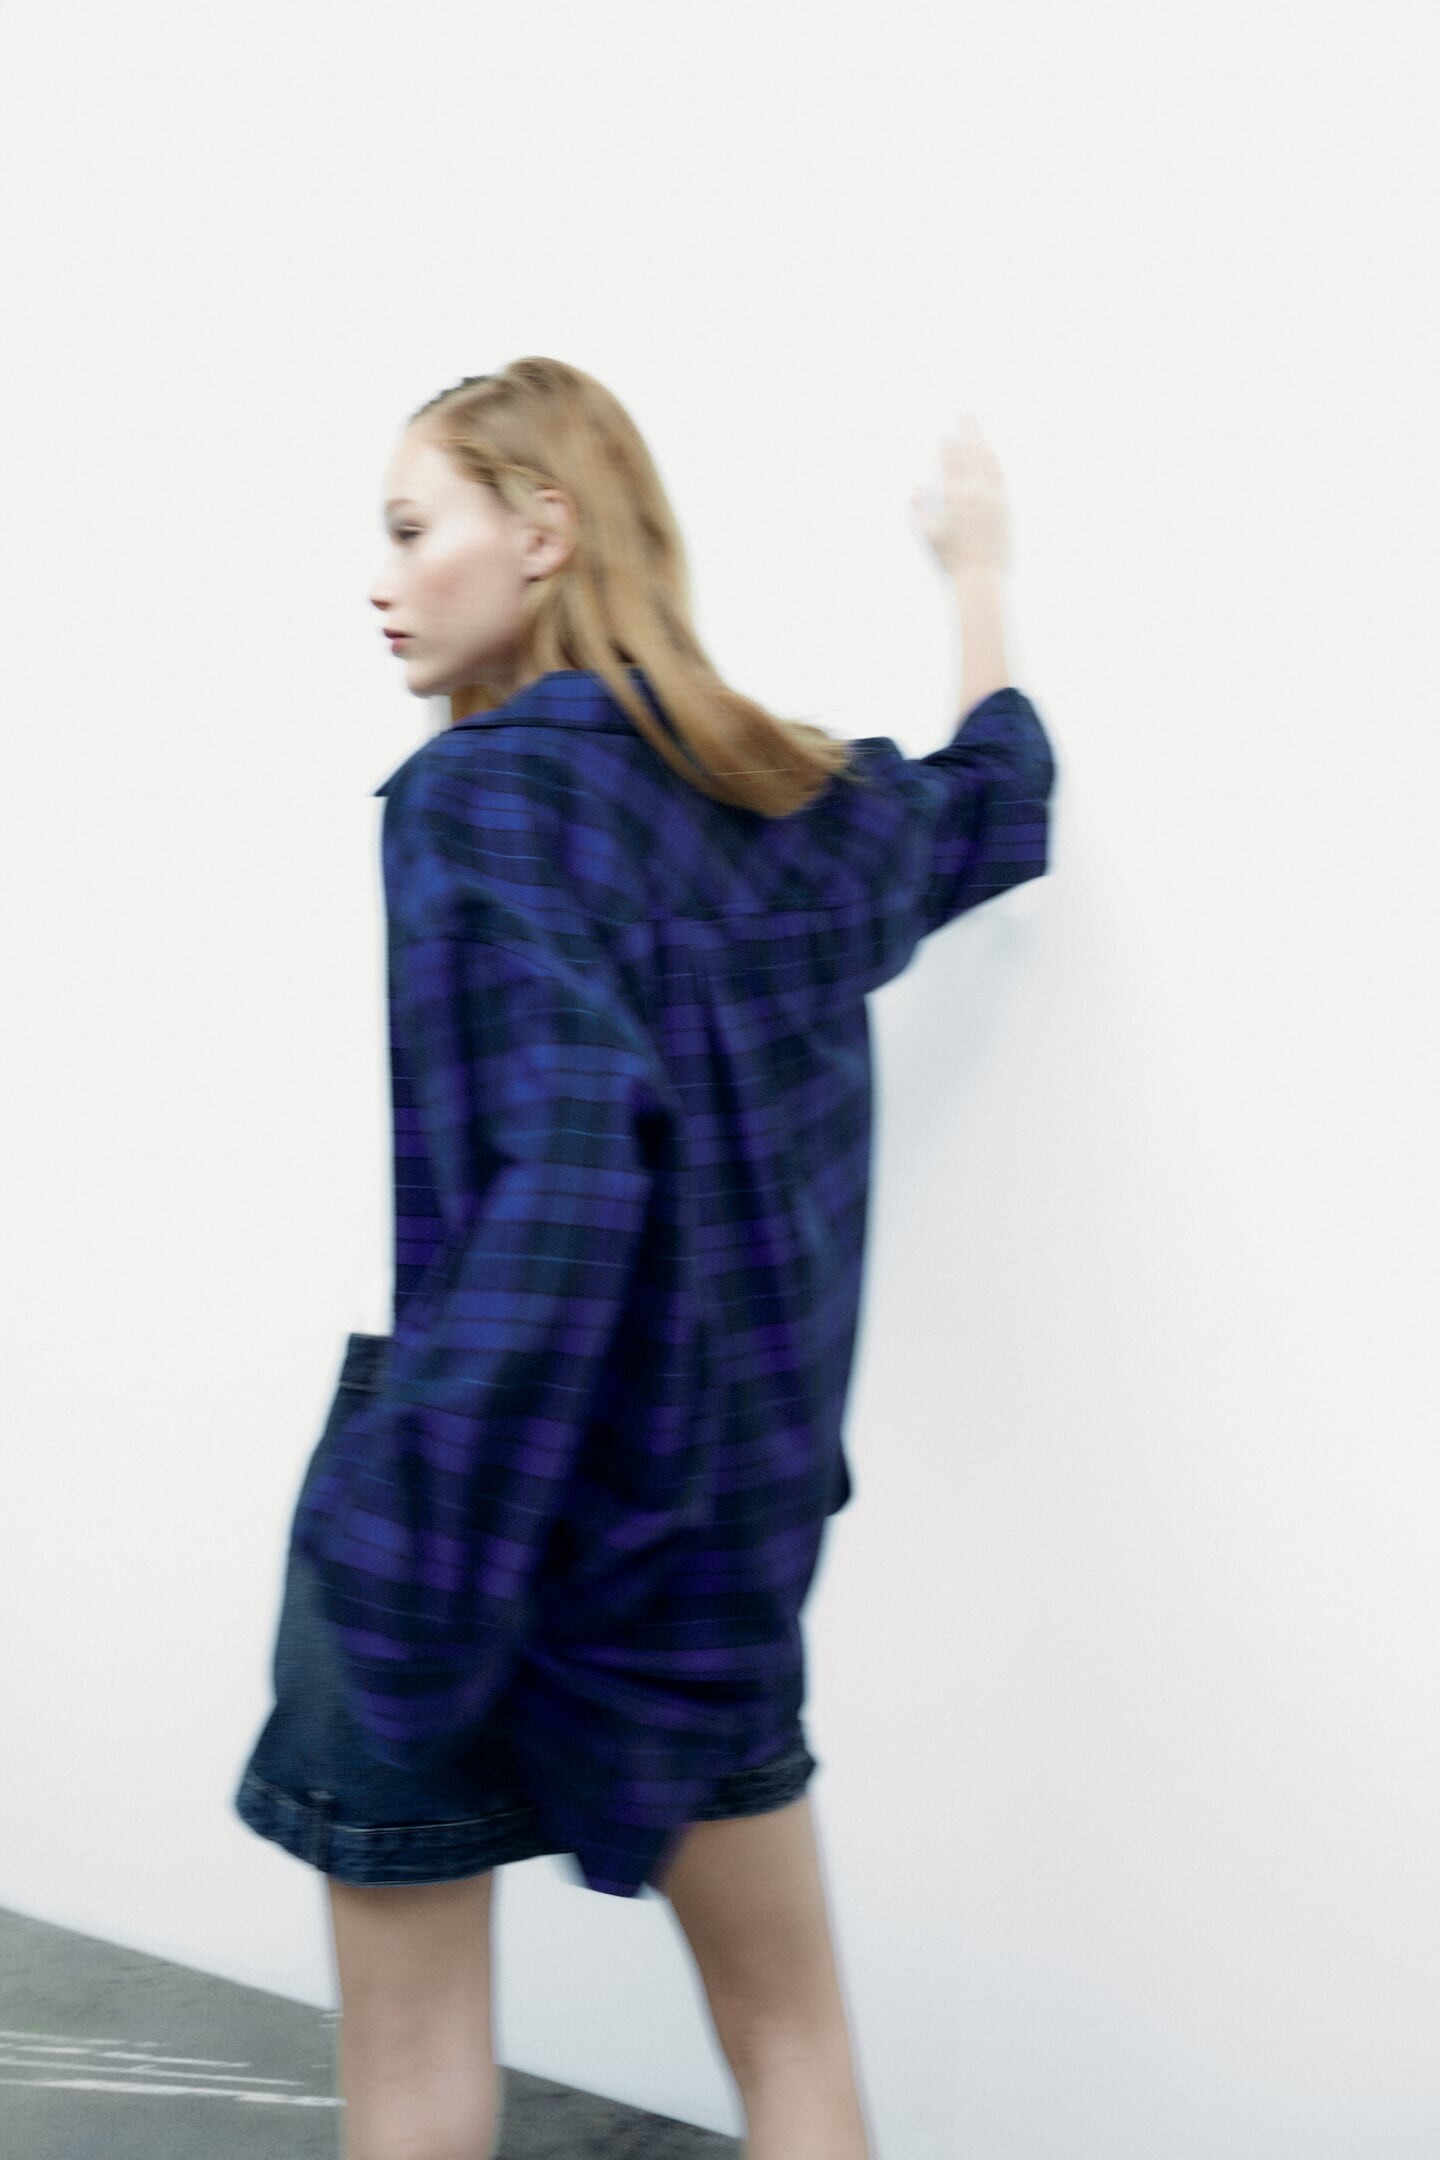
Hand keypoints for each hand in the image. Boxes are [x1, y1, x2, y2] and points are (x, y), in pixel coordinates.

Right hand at [912, 415, 1011, 576]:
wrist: (981, 577)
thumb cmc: (952, 558)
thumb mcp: (929, 535)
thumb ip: (920, 510)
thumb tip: (914, 488)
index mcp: (955, 498)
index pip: (950, 464)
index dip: (947, 448)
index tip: (945, 435)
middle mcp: (976, 493)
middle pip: (972, 454)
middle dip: (968, 431)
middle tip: (965, 414)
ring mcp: (993, 498)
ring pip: (989, 461)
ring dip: (983, 442)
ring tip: (979, 430)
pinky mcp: (1005, 506)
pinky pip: (1000, 476)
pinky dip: (994, 461)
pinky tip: (992, 454)